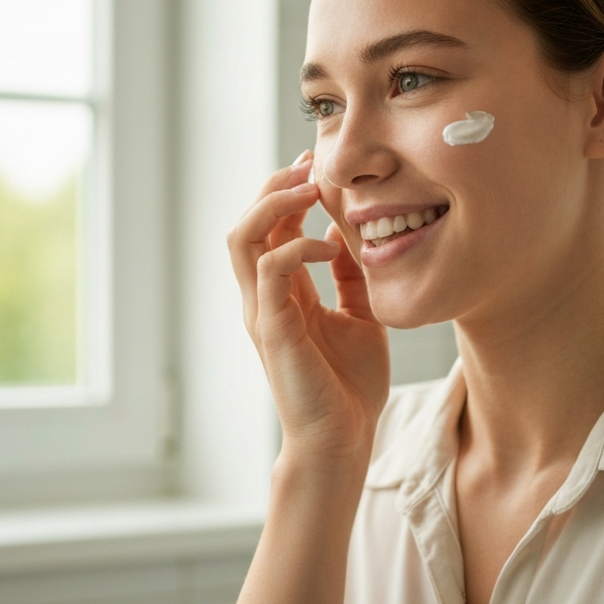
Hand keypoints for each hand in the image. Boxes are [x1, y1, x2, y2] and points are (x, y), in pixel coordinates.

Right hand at [227, 153, 389, 468]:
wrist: (343, 439)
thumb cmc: (350, 385)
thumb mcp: (360, 316)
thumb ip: (350, 277)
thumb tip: (350, 232)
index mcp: (284, 294)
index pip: (272, 229)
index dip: (289, 192)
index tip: (318, 166)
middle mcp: (265, 298)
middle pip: (248, 222)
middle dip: (275, 186)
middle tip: (310, 164)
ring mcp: (263, 312)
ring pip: (243, 237)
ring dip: (275, 204)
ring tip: (310, 188)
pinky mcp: (272, 329)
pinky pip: (271, 270)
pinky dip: (298, 246)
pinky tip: (331, 244)